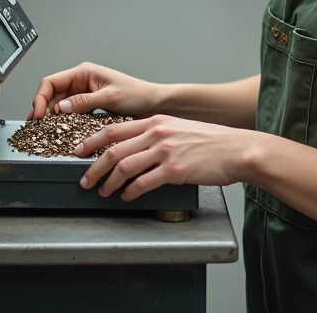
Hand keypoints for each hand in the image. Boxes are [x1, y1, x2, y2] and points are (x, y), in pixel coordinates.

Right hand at [28, 62, 161, 120]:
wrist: (154, 104)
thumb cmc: (137, 94)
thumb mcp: (109, 97)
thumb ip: (84, 102)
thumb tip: (61, 107)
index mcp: (84, 72)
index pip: (51, 82)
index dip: (40, 98)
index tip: (38, 114)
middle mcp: (81, 82)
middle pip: (52, 94)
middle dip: (43, 109)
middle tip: (38, 126)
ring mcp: (84, 95)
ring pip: (60, 105)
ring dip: (53, 117)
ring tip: (47, 130)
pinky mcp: (89, 107)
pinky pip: (71, 114)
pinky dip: (65, 122)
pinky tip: (62, 130)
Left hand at [74, 115, 254, 201]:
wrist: (237, 150)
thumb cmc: (212, 142)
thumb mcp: (179, 129)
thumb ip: (157, 136)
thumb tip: (136, 150)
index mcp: (156, 121)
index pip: (113, 129)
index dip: (91, 141)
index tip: (79, 151)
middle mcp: (157, 133)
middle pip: (113, 149)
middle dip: (93, 167)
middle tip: (85, 180)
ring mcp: (165, 151)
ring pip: (123, 167)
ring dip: (108, 183)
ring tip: (103, 192)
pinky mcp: (175, 170)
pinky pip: (143, 183)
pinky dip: (130, 192)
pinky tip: (127, 196)